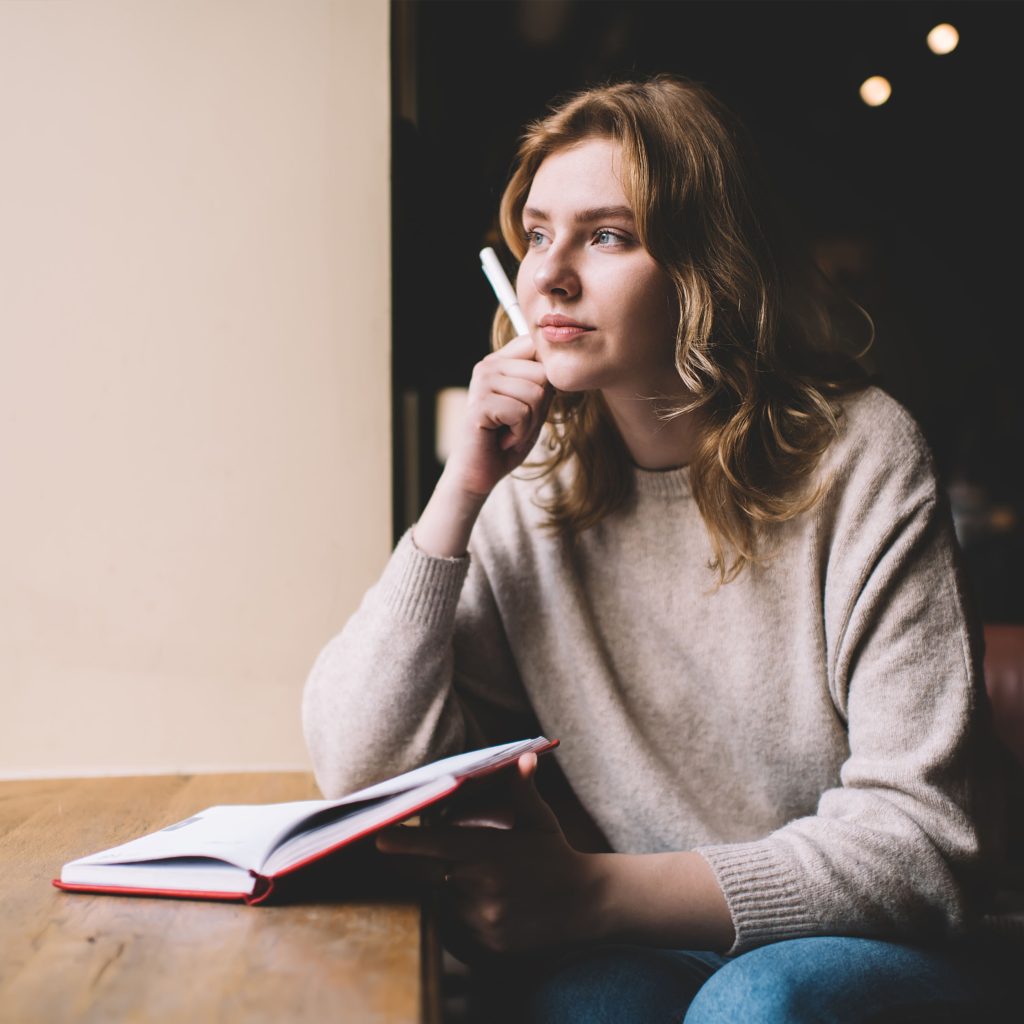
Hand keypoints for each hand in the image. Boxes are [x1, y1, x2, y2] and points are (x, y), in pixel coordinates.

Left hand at [376, 753, 601, 955]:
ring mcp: (483, 921)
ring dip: (438, 890)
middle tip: (392, 853)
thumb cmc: (556, 856)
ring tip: (452, 878)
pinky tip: (471, 903)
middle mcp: (484, 888)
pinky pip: (452, 930)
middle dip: (409, 865)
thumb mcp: (540, 821)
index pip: (438, 845)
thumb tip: (525, 757)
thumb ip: (524, 790)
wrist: (587, 907)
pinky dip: (452, 915)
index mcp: (492, 853)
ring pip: (439, 903)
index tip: (378, 837)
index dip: (406, 842)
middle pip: (427, 876)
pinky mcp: (485, 947)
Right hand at [443, 335, 552, 499]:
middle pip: (543, 373)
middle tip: (517, 424)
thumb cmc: (507, 441)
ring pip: (536, 393)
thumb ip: (543, 383)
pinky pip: (522, 412)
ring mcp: (481, 383)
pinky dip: (520, 434)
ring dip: (530, 423)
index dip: (548, 378)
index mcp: (499, 362)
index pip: (537, 346)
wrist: (478, 474)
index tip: (532, 404)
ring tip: (509, 432)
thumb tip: (557, 366)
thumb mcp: (533, 407)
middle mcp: (487, 366)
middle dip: (541, 407)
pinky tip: (502, 440)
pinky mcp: (480, 404)